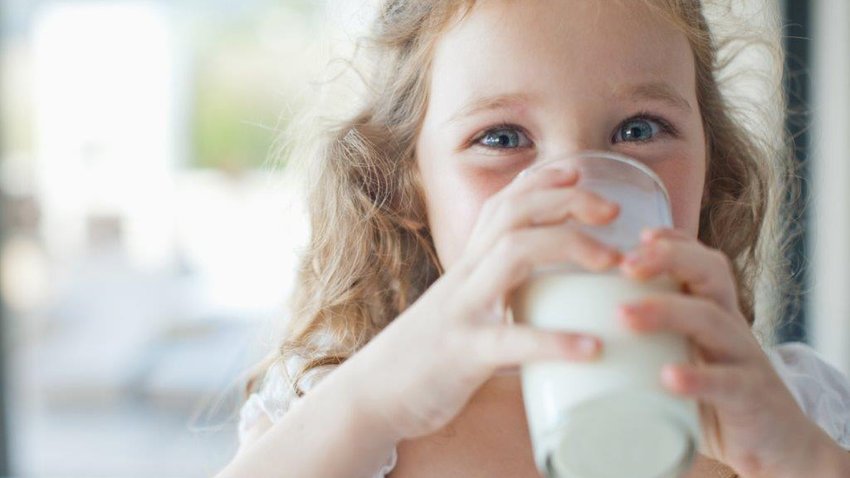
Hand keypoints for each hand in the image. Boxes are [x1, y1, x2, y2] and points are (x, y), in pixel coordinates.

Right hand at [343, 163, 619, 441]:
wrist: (373, 396)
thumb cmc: (428, 357)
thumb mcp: (464, 313)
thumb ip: (500, 300)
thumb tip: (552, 307)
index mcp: (468, 267)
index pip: (502, 204)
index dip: (541, 180)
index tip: (579, 170)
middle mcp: (464, 278)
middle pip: (512, 214)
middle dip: (564, 200)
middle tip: (613, 210)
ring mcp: (462, 311)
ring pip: (512, 254)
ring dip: (567, 246)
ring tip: (612, 262)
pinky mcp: (462, 354)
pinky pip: (510, 340)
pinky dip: (553, 341)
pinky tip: (592, 348)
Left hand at [617, 228, 845, 476]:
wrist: (775, 443)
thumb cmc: (713, 394)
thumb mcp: (684, 355)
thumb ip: (649, 338)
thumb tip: (579, 332)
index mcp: (712, 311)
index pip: (701, 261)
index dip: (674, 241)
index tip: (638, 235)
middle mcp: (730, 325)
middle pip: (709, 274)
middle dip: (669, 259)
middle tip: (625, 265)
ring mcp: (743, 358)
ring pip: (711, 320)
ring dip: (666, 312)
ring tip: (624, 315)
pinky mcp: (749, 397)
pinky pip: (726, 382)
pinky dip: (697, 377)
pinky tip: (668, 377)